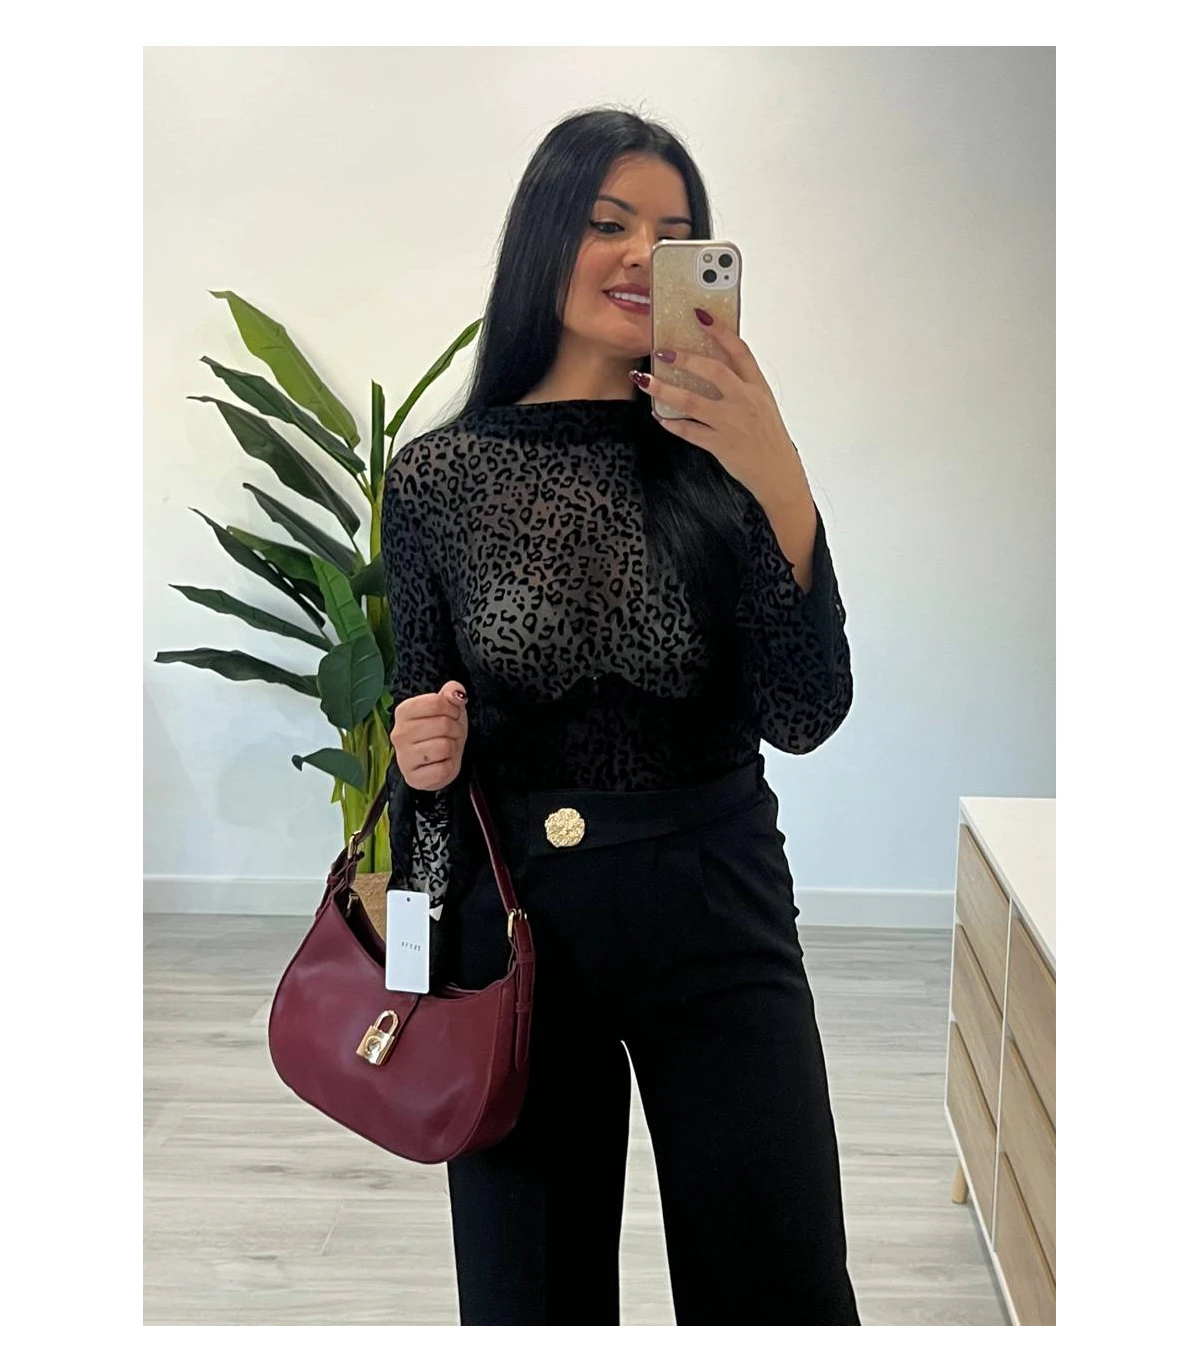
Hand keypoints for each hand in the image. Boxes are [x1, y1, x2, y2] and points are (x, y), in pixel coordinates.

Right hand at [390, 680, 468, 791]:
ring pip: (444, 747)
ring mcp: (403, 757)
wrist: (438, 761)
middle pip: (443, 725)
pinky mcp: (413, 778)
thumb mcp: (448, 707)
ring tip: (448, 748)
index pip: (436, 702)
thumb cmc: (441, 731)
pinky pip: (444, 769)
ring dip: (454, 747)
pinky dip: (450, 766)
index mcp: (403, 711)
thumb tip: (457, 692)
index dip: (452, 708)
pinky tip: (442, 763)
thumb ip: (451, 693)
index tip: (452, 714)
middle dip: (456, 729)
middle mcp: (399, 733)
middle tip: (452, 734)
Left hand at [632, 309, 806, 505]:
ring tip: (646, 381)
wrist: (778, 472)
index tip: (701, 315)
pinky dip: (671, 423)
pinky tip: (659, 416)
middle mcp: (745, 401)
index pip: (739, 351)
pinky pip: (689, 431)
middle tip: (663, 351)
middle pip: (713, 371)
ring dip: (665, 389)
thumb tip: (714, 364)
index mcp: (757, 387)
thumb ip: (742, 383)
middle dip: (685, 358)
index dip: (720, 331)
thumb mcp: (763, 403)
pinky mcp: (720, 444)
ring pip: (692, 402)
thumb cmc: (769, 437)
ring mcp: (731, 423)